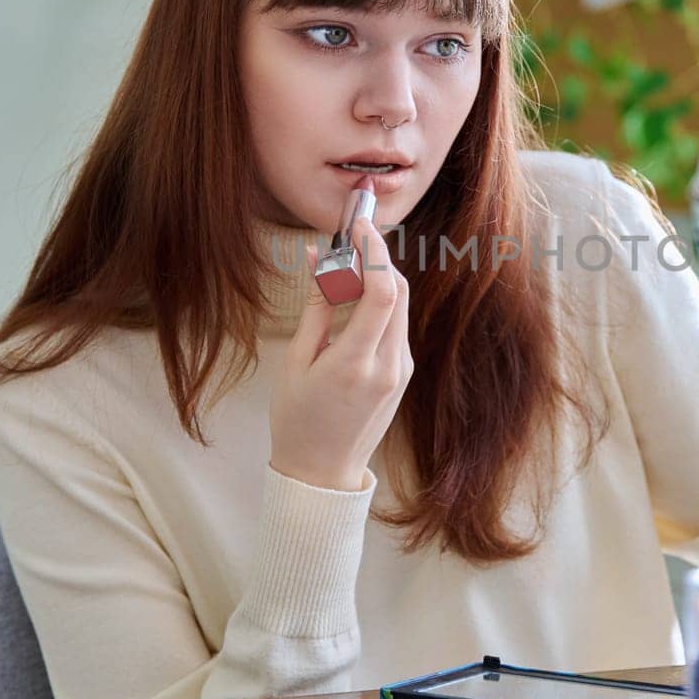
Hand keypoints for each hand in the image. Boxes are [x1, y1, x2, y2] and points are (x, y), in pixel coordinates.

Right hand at [268, 216, 412, 491]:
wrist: (321, 472)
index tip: (359, 225)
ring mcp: (401, 371)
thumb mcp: (296, 360)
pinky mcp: (402, 375)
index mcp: (356, 362)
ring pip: (399, 307)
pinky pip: (396, 327)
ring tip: (342, 274)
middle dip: (376, 260)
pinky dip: (378, 306)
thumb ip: (315, 305)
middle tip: (347, 244)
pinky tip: (350, 305)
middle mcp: (388, 365)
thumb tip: (321, 257)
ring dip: (376, 281)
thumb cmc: (297, 419)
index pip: (383, 290)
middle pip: (397, 291)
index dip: (375, 251)